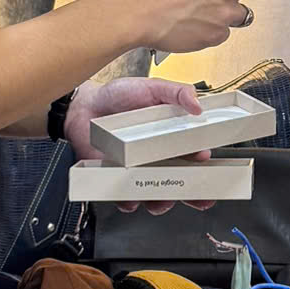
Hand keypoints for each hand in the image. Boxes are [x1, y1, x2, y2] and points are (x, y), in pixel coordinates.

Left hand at [64, 77, 215, 216]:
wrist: (85, 106)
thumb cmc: (118, 96)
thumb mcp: (152, 87)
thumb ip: (177, 92)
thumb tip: (198, 105)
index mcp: (171, 136)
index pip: (194, 152)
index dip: (202, 159)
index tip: (205, 158)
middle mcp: (157, 156)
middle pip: (181, 179)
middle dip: (193, 192)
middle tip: (199, 197)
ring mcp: (139, 169)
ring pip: (157, 194)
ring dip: (163, 201)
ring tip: (162, 199)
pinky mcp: (118, 178)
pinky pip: (127, 197)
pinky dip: (130, 201)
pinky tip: (131, 197)